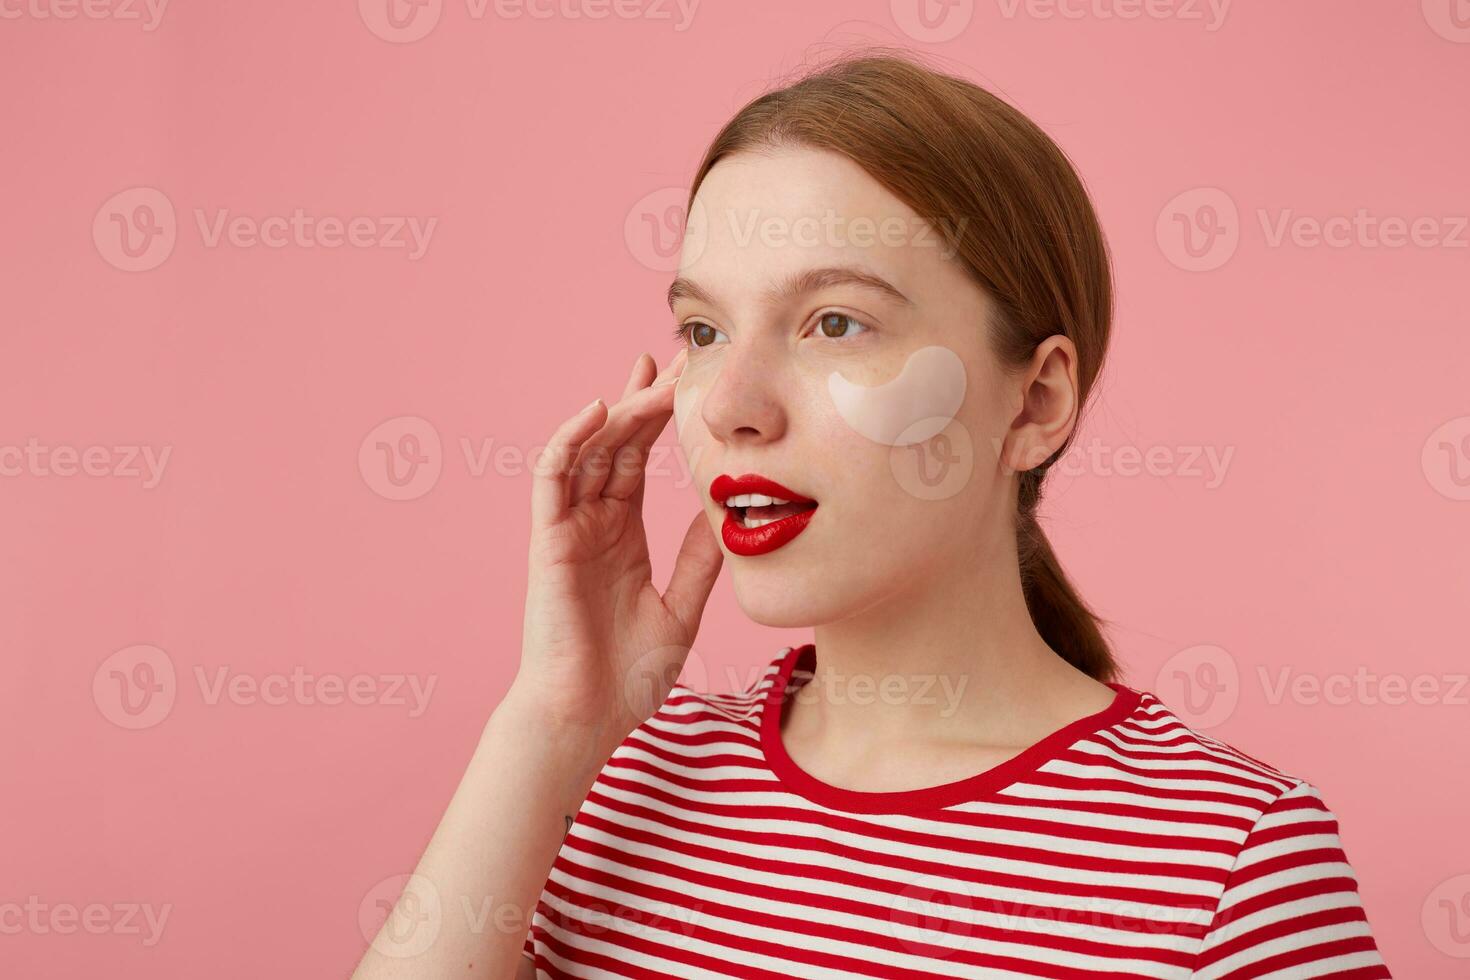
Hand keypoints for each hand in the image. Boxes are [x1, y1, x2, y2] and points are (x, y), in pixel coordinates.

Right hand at [512, 348, 721, 758]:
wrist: (586, 717)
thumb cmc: (628, 677)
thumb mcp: (681, 608)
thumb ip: (698, 561)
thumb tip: (726, 516)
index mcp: (622, 537)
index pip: (637, 460)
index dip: (659, 419)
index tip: (687, 382)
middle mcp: (592, 524)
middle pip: (615, 444)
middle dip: (643, 400)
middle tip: (677, 358)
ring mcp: (567, 529)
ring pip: (588, 450)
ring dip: (618, 410)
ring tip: (652, 376)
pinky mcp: (547, 540)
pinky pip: (552, 477)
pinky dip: (570, 439)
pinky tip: (599, 409)